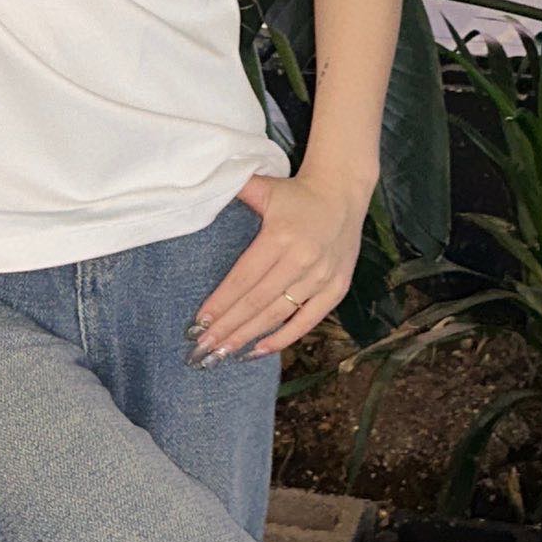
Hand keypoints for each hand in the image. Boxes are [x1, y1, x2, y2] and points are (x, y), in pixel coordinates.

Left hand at [188, 170, 371, 364]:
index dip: (221, 303)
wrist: (343, 193)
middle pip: (257, 302)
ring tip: (223, 353)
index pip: (244, 278)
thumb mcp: (265, 187)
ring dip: (249, 336)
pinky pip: (308, 321)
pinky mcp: (336, 289)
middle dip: (228, 328)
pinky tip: (259, 350)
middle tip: (203, 349)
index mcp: (280, 236)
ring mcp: (322, 277)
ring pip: (279, 315)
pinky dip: (284, 338)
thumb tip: (204, 189)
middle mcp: (302, 260)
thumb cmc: (296, 193)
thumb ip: (237, 191)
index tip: (199, 323)